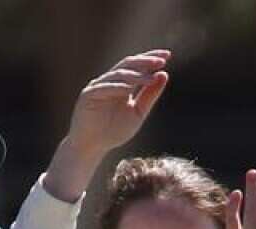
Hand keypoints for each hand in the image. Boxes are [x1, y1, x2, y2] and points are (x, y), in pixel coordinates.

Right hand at [44, 50, 170, 201]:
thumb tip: (163, 74)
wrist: (93, 146)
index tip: (167, 55)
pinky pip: (103, 88)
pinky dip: (117, 87)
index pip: (137, 65)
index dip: (150, 58)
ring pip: (118, 75)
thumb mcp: (138, 112)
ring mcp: (98, 87)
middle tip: (161, 60)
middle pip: (128, 64)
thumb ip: (150, 95)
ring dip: (135, 75)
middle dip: (145, 61)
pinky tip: (129, 88)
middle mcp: (110, 81)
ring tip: (151, 78)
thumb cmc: (114, 131)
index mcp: (122, 84)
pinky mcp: (88, 95)